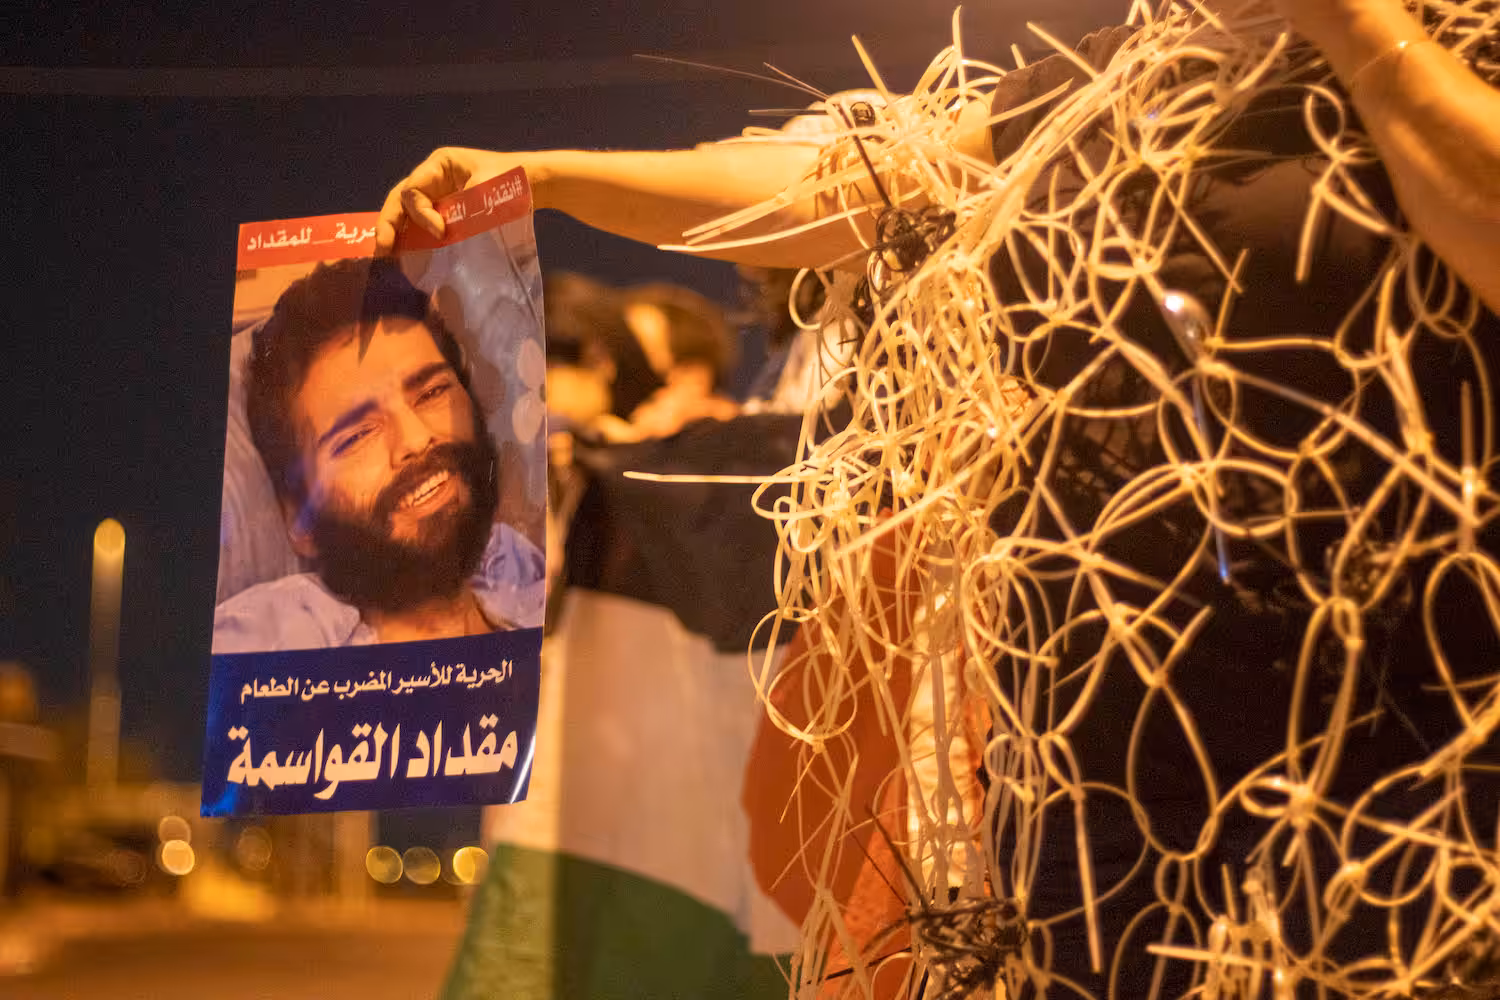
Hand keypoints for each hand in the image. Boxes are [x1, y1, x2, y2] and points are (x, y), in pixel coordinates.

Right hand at [375, 147, 522, 253]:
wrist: (533, 182)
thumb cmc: (511, 179)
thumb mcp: (485, 189)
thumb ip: (460, 209)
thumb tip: (439, 235)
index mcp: (439, 164)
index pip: (414, 190)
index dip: (421, 214)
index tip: (441, 232)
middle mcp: (433, 178)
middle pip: (400, 199)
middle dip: (389, 223)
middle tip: (382, 249)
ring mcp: (438, 194)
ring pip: (407, 211)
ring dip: (397, 232)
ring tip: (386, 254)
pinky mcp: (446, 210)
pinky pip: (423, 222)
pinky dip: (413, 236)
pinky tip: (406, 253)